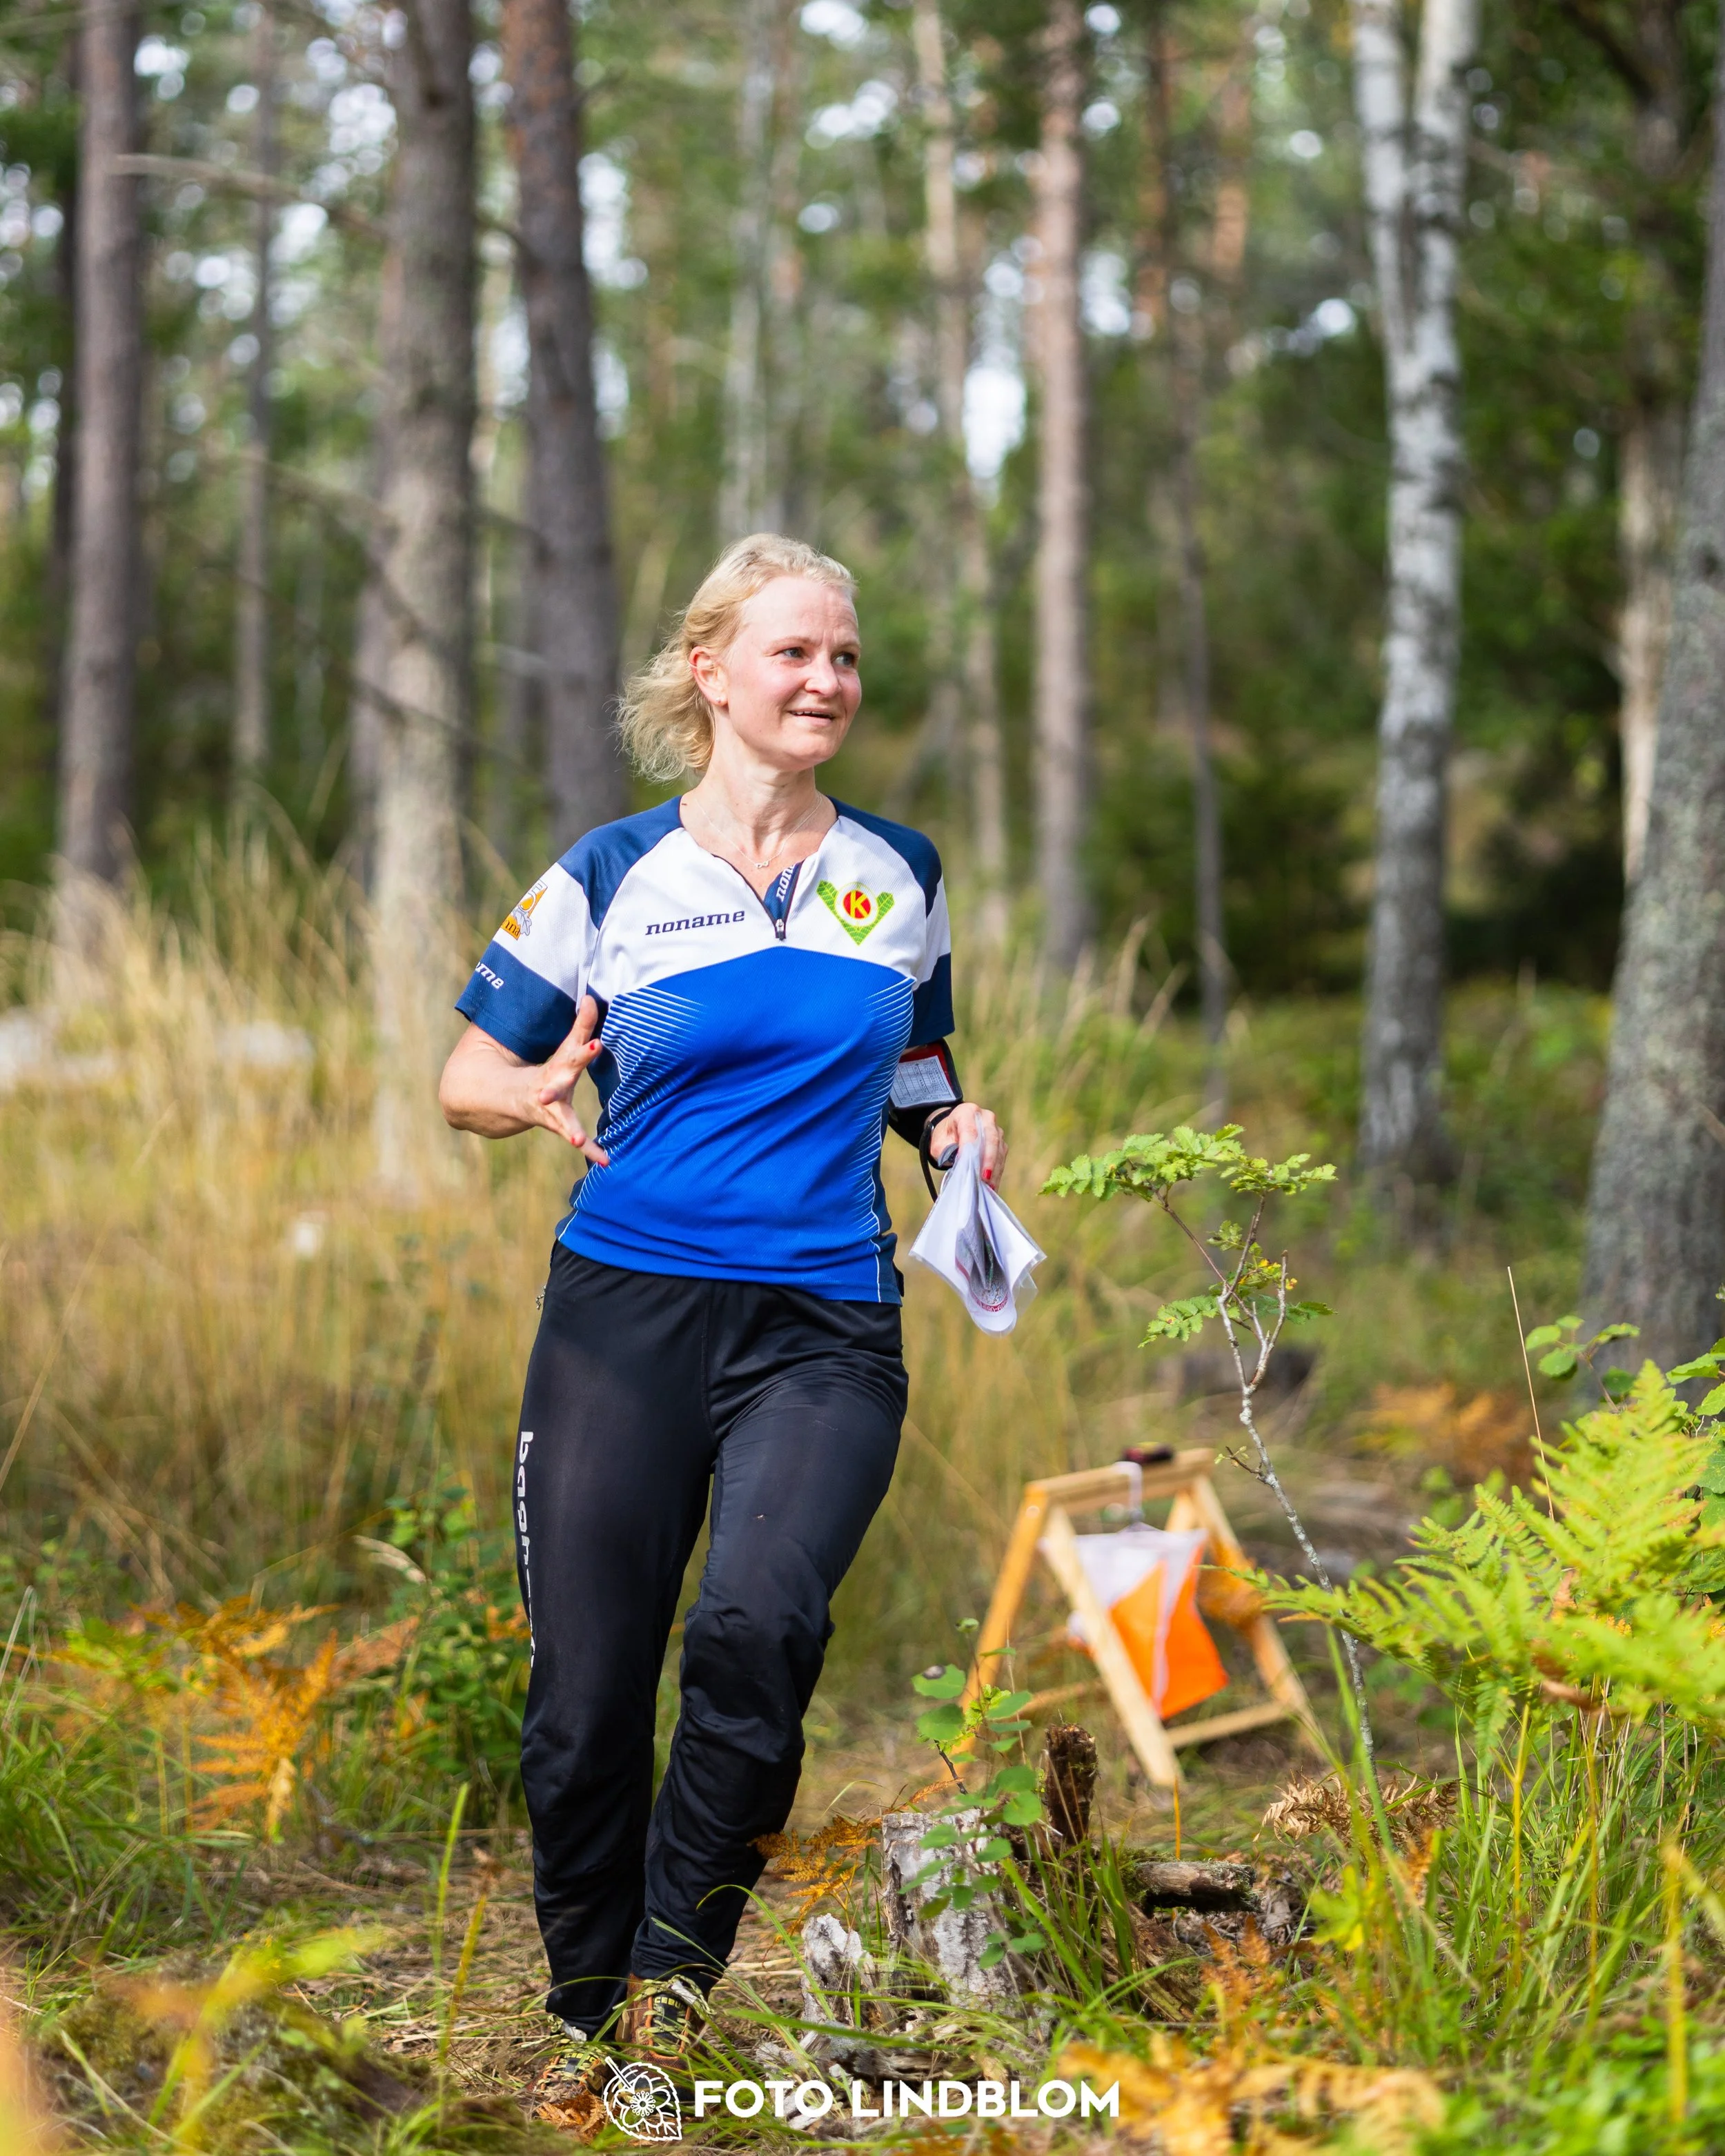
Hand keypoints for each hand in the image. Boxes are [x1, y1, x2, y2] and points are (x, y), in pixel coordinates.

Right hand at [525, 996, 609, 1165]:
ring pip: (559, 1116)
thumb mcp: (562, 1049)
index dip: (583, 1035)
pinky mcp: (556, 1124)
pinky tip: (605, 1160)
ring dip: (568, 1125)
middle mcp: (550, 1084)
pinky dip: (589, 1149)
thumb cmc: (546, 1070)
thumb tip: (592, 998)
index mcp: (556, 1064)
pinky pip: (573, 1137)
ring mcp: (550, 1107)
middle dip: (571, 1068)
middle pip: (562, 1076)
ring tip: (575, 1138)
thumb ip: (581, 1026)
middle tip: (582, 1059)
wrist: (500, 1097)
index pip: (571, 1046)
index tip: (594, 1027)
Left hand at [928, 1102, 1006, 1185]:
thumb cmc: (945, 1137)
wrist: (953, 1131)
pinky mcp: (1001, 1142)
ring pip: (999, 1149)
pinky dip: (997, 1172)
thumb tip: (960, 1162)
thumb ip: (945, 1150)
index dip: (969, 1147)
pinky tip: (992, 1185)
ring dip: (994, 1169)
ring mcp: (995, 1129)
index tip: (965, 1163)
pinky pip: (1002, 1157)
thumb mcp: (939, 1142)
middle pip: (990, 1138)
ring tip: (989, 1186)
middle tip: (984, 1177)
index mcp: (966, 1112)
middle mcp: (985, 1117)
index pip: (970, 1130)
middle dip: (988, 1159)